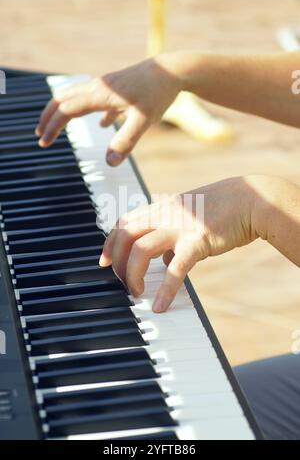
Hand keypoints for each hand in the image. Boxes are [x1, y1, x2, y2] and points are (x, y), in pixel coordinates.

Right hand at [36, 56, 181, 165]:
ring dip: (65, 111)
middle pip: (64, 99)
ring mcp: (108, 86)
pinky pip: (99, 99)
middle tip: (40, 135)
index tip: (43, 143)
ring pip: (77, 97)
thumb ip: (126, 141)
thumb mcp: (143, 120)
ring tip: (59, 126)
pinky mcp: (119, 88)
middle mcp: (98, 87)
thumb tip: (109, 164)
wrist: (173, 70)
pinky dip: (93, 111)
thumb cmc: (158, 93)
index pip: (67, 110)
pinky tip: (103, 125)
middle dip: (49, 117)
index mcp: (99, 94)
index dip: (53, 127)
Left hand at [99, 176, 258, 311]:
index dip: (109, 243)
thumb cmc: (221, 210)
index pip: (124, 222)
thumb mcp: (189, 216)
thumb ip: (172, 234)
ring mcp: (180, 226)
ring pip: (141, 250)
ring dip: (133, 275)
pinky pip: (175, 268)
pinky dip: (165, 289)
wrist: (250, 201)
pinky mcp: (197, 241)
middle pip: (125, 235)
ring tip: (136, 292)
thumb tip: (165, 258)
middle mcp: (165, 214)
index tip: (103, 262)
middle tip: (119, 281)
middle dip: (115, 261)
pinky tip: (160, 305)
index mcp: (161, 207)